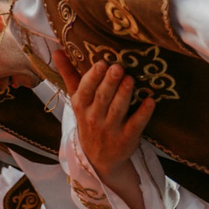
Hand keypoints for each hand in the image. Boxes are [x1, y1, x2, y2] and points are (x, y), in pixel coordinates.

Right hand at [60, 57, 153, 178]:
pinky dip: (143, 113)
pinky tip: (150, 101)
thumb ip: (69, 74)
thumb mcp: (76, 99)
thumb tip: (58, 50)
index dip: (93, 78)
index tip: (101, 63)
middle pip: (102, 98)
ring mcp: (111, 129)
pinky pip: (135, 125)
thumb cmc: (88, 119)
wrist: (97, 159)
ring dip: (124, 94)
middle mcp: (94, 118)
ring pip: (117, 110)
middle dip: (109, 82)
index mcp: (81, 106)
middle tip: (118, 67)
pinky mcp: (127, 139)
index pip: (85, 90)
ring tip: (130, 79)